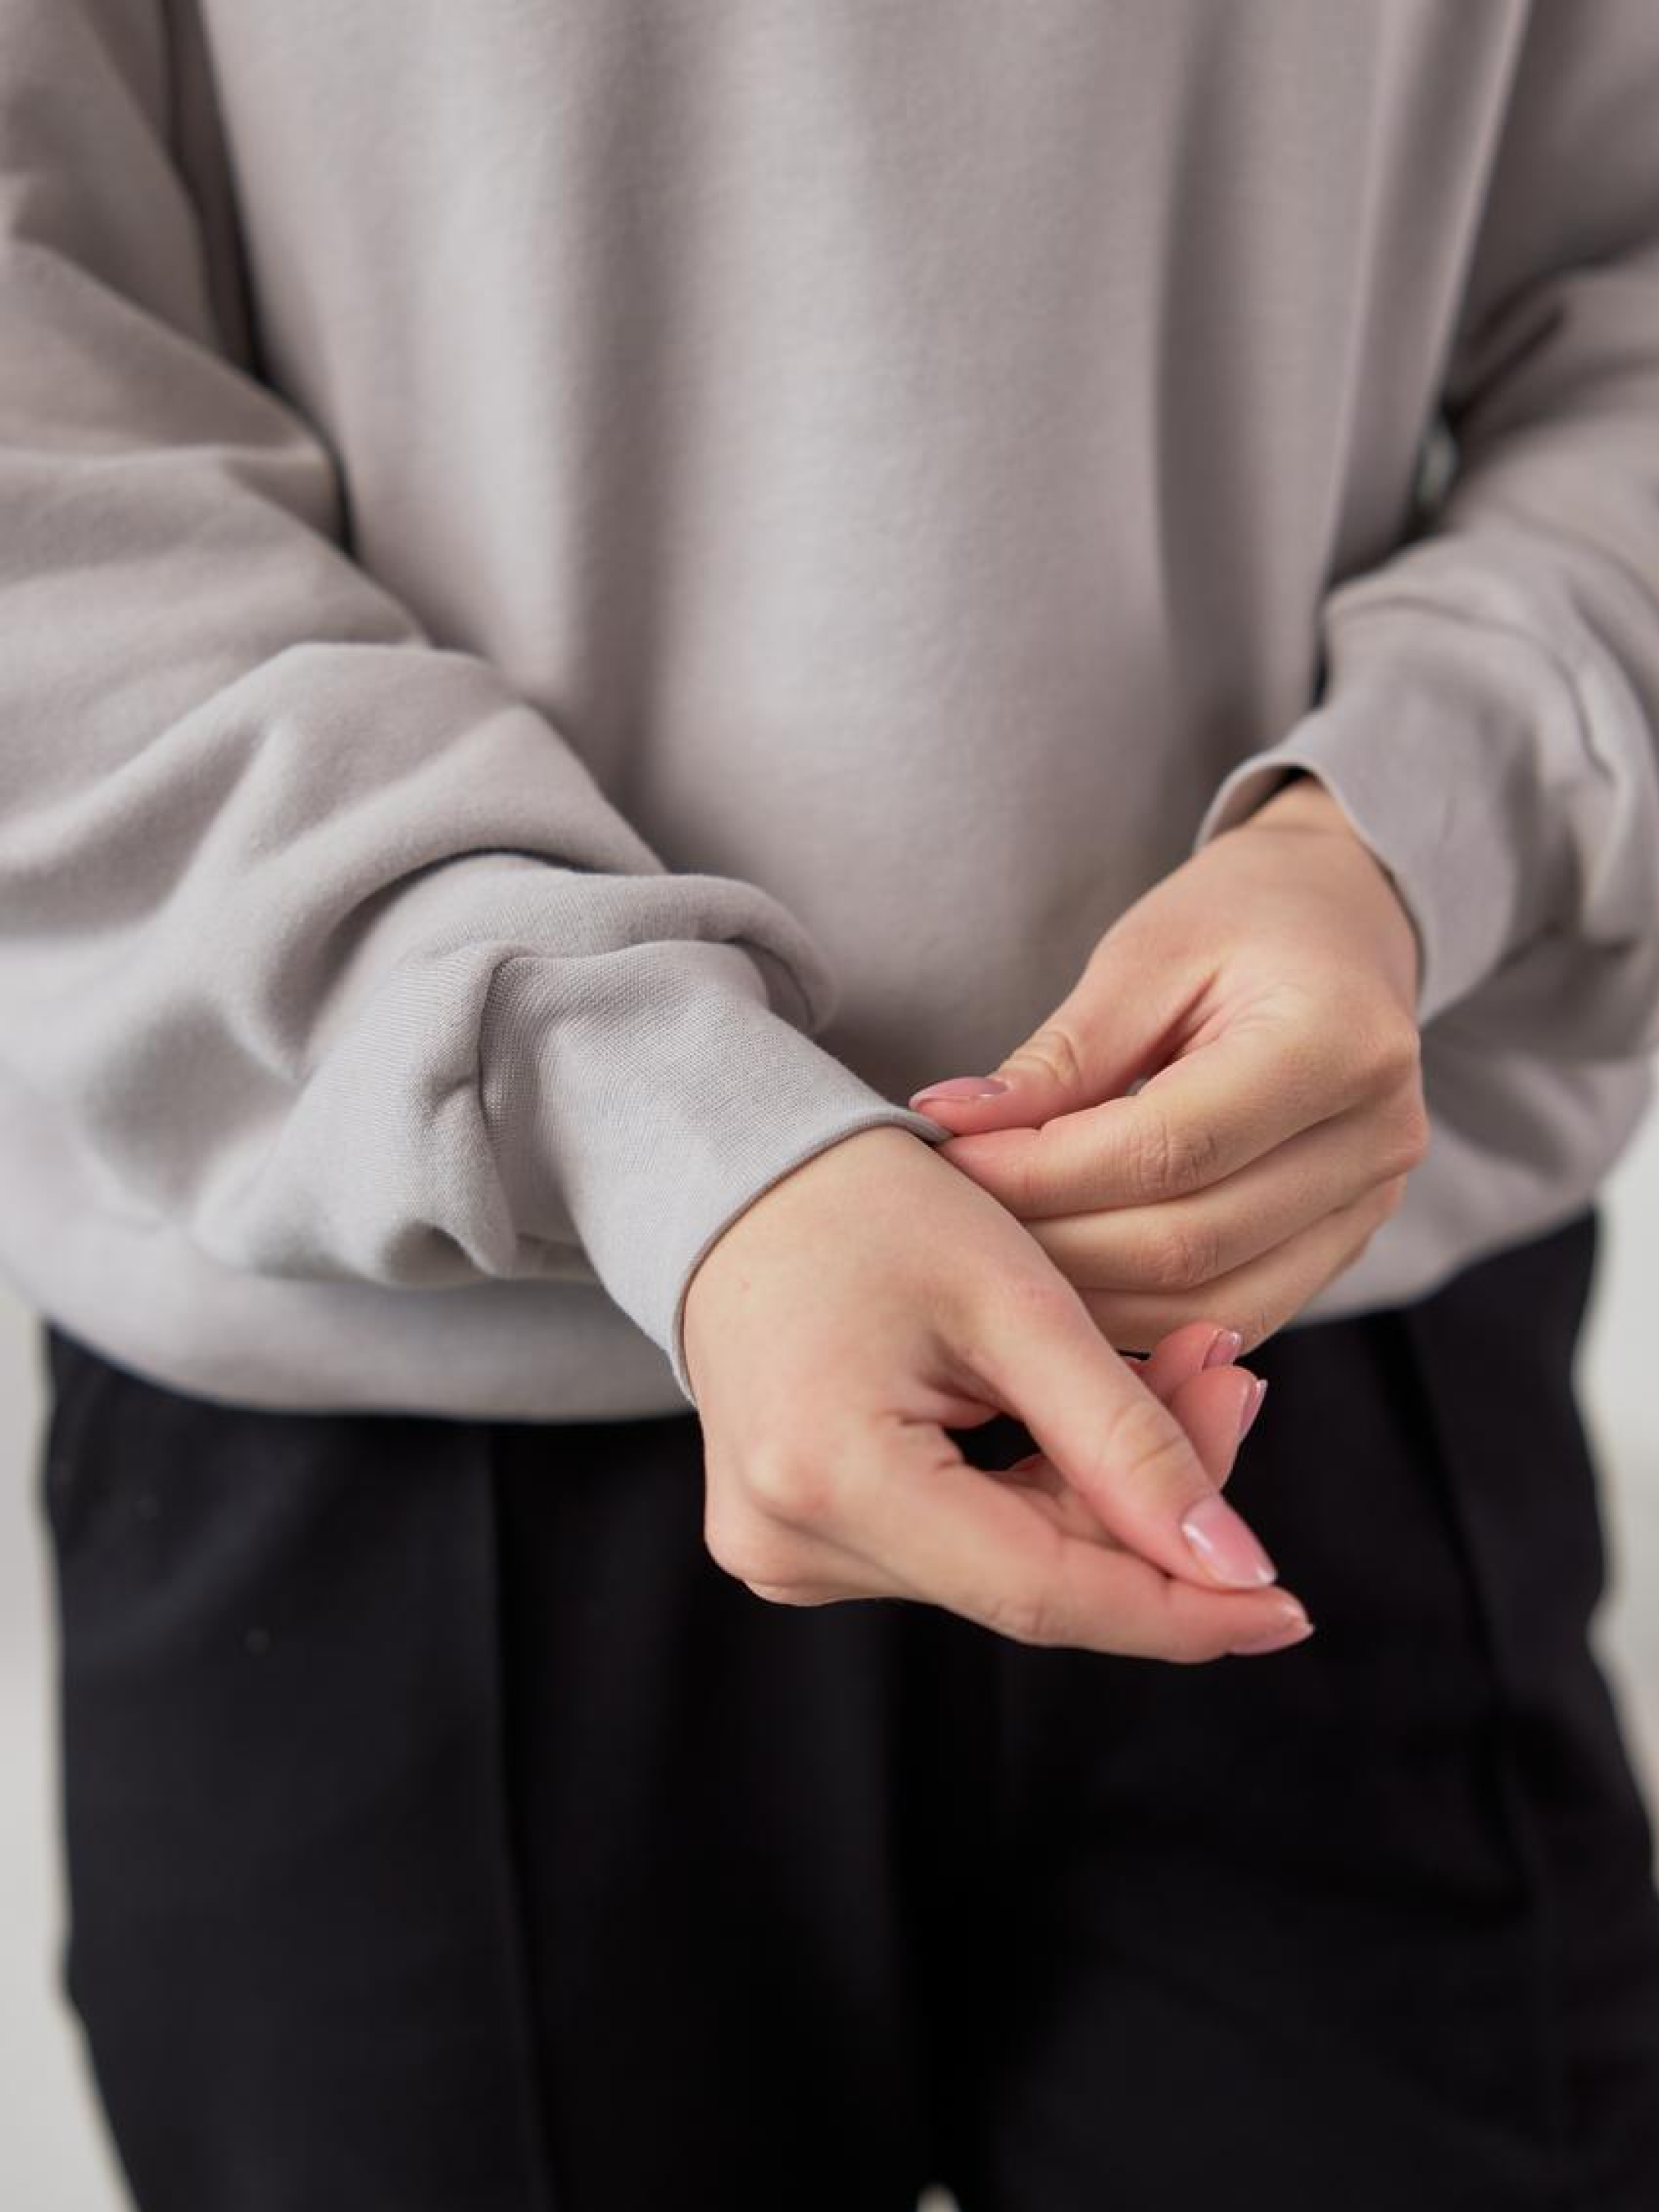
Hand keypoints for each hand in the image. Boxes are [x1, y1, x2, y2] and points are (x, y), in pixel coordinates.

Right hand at [681, 1123, 1311, 1660]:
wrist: (738, 1178)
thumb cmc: (865, 1206)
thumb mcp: (1013, 1298)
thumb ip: (1125, 1437)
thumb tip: (1234, 1569)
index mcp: (829, 1477)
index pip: (1041, 1593)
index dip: (1178, 1610)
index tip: (1289, 1607)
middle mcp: (790, 1543)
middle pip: (1032, 1579)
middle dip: (1154, 1505)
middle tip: (1232, 1379)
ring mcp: (786, 1551)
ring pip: (1007, 1566)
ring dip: (1105, 1487)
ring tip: (1174, 1366)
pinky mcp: (802, 1538)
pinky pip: (963, 1543)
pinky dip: (1042, 1488)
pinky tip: (1083, 1408)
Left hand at [905, 774, 1428, 1356]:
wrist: (1343, 922)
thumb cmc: (1243, 919)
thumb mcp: (1146, 954)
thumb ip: (1061, 1056)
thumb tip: (956, 1127)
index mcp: (1337, 1044)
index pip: (1169, 1149)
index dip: (1044, 1171)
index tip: (953, 1159)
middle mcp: (1374, 1140)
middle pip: (1187, 1243)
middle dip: (1053, 1242)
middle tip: (958, 1217)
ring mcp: (1370, 1206)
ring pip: (1207, 1303)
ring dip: (1087, 1295)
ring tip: (1000, 1251)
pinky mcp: (1345, 1245)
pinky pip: (1232, 1313)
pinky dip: (1137, 1311)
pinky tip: (1065, 1279)